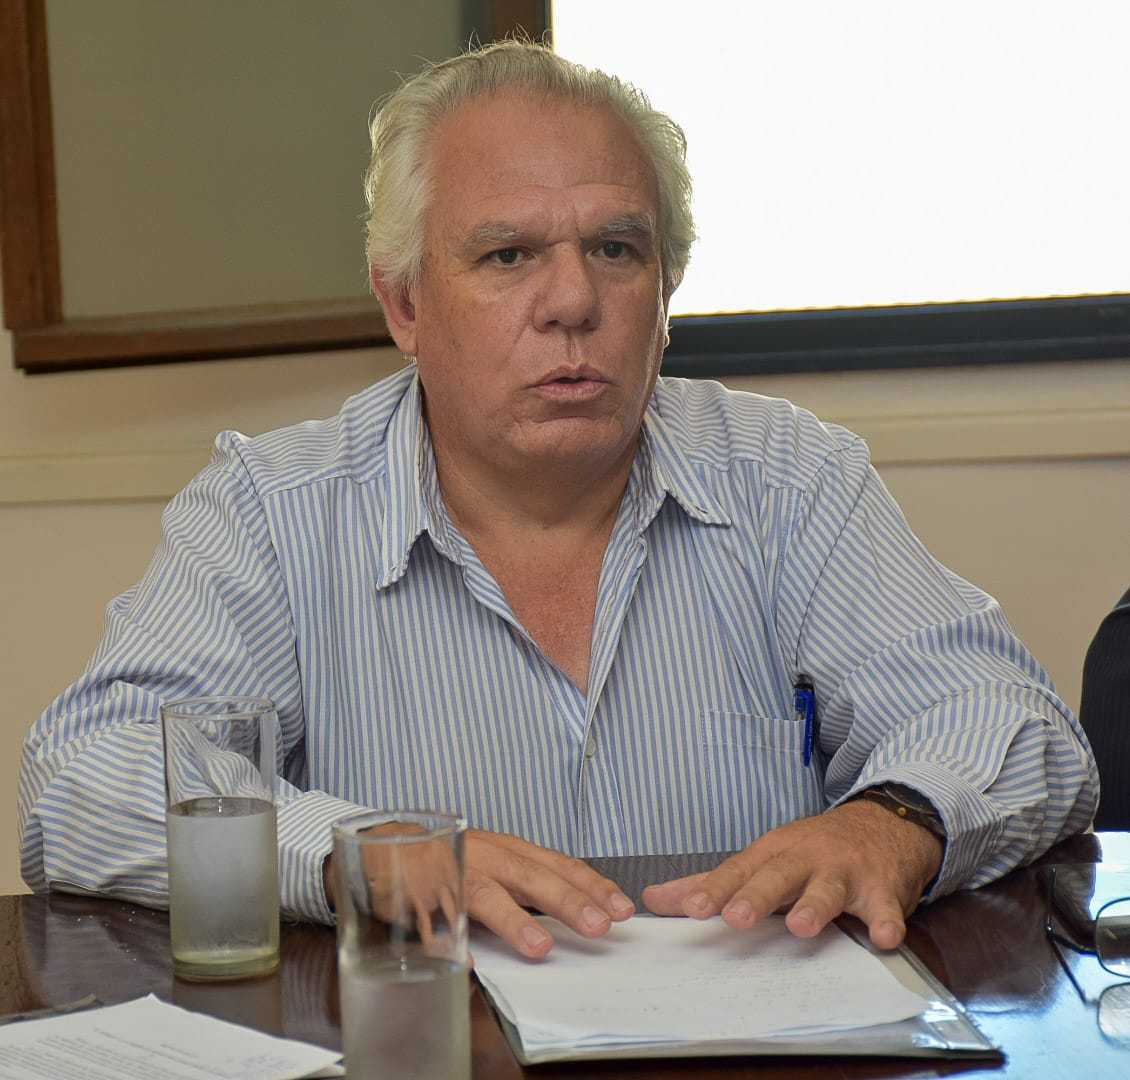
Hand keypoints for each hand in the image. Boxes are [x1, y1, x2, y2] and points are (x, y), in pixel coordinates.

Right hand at [325, 828, 634, 959]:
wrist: (388, 844)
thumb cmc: (454, 857)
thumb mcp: (497, 861)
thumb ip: (530, 884)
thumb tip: (581, 910)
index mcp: (510, 850)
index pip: (559, 865)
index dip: (592, 885)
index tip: (622, 908)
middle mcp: (487, 857)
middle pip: (531, 877)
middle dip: (567, 901)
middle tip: (599, 925)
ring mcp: (455, 875)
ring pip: (487, 896)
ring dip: (515, 922)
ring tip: (541, 946)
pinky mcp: (421, 895)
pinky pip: (438, 920)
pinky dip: (453, 940)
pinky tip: (469, 960)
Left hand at [640, 800, 942, 949]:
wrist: (884, 825)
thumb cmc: (812, 851)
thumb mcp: (763, 860)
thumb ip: (711, 883)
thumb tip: (652, 898)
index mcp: (772, 854)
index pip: (737, 872)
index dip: (714, 890)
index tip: (689, 909)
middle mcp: (805, 859)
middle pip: (777, 876)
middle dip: (756, 896)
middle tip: (735, 917)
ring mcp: (845, 873)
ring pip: (828, 889)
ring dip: (815, 906)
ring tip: (801, 927)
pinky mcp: (883, 889)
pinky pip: (888, 907)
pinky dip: (888, 922)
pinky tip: (886, 938)